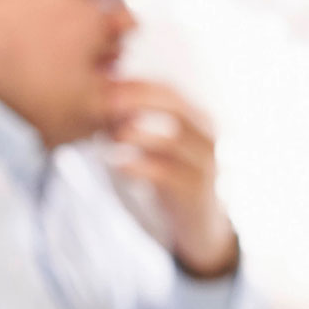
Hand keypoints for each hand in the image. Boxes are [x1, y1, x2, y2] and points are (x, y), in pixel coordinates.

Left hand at [102, 78, 239, 278]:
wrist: (200, 223)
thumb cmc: (174, 176)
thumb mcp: (163, 146)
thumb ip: (142, 122)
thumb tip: (102, 97)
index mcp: (199, 120)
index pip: (170, 92)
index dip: (139, 85)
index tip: (108, 84)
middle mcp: (206, 138)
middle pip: (175, 109)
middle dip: (139, 101)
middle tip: (107, 103)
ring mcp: (203, 165)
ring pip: (171, 140)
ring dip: (137, 134)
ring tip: (112, 135)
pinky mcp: (193, 192)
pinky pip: (165, 174)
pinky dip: (138, 167)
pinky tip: (118, 164)